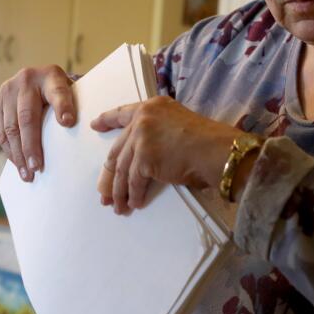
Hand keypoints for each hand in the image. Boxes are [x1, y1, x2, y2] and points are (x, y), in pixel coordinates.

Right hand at [0, 65, 75, 180]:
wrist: (37, 80)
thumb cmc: (60, 95)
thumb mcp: (72, 93)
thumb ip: (73, 108)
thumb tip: (72, 130)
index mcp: (51, 75)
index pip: (58, 92)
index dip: (62, 107)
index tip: (67, 122)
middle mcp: (26, 80)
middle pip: (27, 117)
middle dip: (31, 145)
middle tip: (37, 167)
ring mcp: (7, 91)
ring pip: (10, 128)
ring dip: (18, 154)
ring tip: (28, 174)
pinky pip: (0, 132)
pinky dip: (9, 151)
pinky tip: (18, 164)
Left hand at [92, 96, 242, 214]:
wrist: (217, 151)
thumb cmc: (207, 142)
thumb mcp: (178, 125)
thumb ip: (158, 133)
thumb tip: (143, 161)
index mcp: (152, 107)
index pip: (123, 113)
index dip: (108, 120)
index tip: (95, 125)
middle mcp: (143, 118)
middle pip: (118, 149)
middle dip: (109, 175)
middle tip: (104, 192)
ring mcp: (141, 137)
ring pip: (122, 169)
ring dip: (120, 191)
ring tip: (119, 206)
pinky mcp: (144, 157)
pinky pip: (134, 182)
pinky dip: (134, 195)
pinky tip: (135, 204)